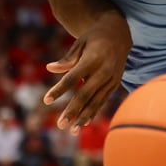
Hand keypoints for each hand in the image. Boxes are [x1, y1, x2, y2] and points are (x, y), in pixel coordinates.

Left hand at [43, 12, 129, 133]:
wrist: (119, 34)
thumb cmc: (94, 38)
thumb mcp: (79, 43)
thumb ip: (67, 59)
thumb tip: (50, 68)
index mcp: (92, 59)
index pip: (73, 78)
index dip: (59, 90)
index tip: (46, 100)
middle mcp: (103, 71)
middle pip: (85, 94)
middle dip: (72, 110)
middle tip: (60, 124)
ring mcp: (111, 79)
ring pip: (96, 101)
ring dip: (83, 117)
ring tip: (71, 131)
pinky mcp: (115, 84)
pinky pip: (103, 100)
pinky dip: (93, 112)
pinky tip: (83, 122)